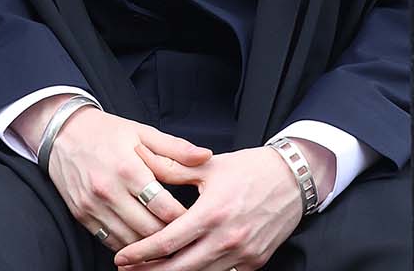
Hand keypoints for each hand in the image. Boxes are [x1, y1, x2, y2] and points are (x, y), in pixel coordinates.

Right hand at [18, 96, 209, 254]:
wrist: (61, 132)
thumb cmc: (105, 131)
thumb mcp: (142, 132)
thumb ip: (175, 148)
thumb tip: (205, 155)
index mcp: (128, 168)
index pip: (164, 208)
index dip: (185, 218)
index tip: (197, 219)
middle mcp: (108, 190)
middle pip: (149, 230)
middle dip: (171, 235)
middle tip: (185, 234)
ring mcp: (92, 206)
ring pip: (130, 242)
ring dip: (150, 244)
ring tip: (166, 240)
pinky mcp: (81, 215)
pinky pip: (110, 241)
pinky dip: (127, 244)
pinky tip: (140, 239)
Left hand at [111, 145, 304, 268]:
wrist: (293, 180)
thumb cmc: (249, 169)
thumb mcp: (208, 165)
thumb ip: (171, 167)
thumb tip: (139, 155)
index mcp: (212, 213)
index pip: (168, 242)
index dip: (141, 253)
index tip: (121, 258)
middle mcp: (227, 238)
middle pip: (181, 268)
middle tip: (127, 270)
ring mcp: (242, 254)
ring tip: (151, 270)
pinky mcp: (254, 262)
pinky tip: (184, 267)